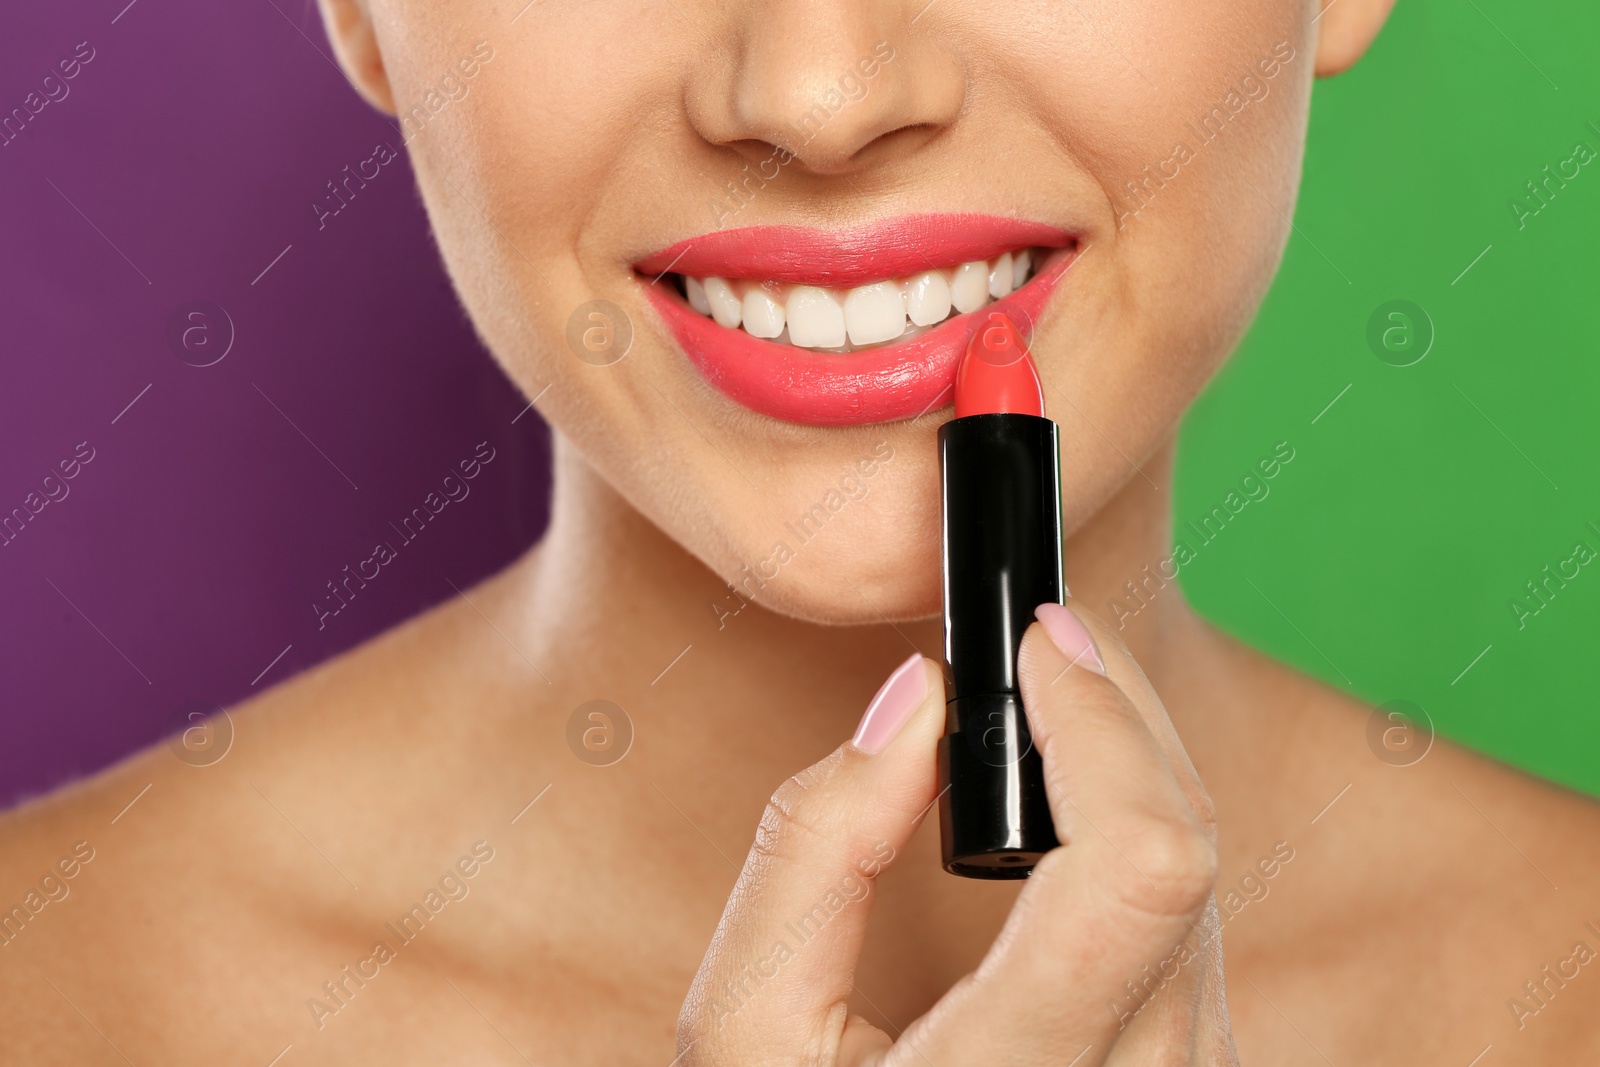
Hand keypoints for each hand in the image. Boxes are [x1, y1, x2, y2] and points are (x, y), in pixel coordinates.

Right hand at [676, 600, 1237, 1064]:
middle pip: (1186, 849)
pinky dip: (1143, 838)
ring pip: (1204, 883)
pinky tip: (1077, 812)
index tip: (1037, 643)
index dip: (1102, 723)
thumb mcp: (747, 1032)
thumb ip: (814, 848)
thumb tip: (914, 699)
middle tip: (1038, 643)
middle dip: (1117, 714)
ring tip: (1048, 710)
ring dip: (1134, 769)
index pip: (1144, 865)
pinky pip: (1197, 929)